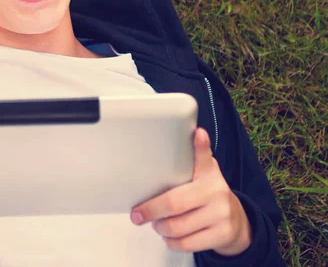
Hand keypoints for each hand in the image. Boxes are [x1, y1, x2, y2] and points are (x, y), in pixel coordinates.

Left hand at [130, 128, 251, 255]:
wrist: (238, 223)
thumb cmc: (209, 195)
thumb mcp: (204, 175)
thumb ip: (190, 164)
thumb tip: (173, 146)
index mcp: (209, 173)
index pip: (204, 157)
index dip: (201, 145)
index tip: (198, 133)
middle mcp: (217, 191)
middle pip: (174, 203)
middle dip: (151, 211)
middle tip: (139, 214)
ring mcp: (221, 215)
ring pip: (178, 227)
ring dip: (160, 228)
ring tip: (156, 224)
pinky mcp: (222, 235)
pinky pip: (187, 243)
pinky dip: (171, 242)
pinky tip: (168, 236)